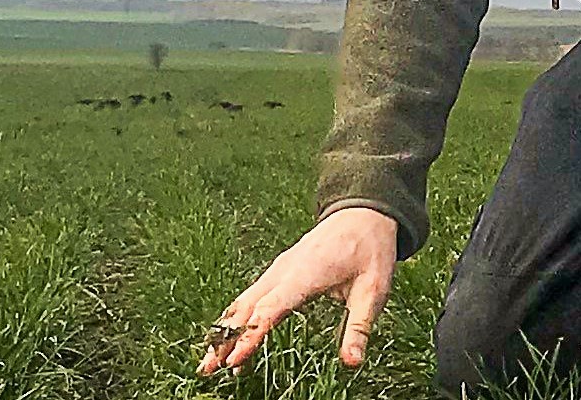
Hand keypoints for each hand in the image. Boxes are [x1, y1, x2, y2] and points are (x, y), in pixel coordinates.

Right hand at [196, 206, 397, 374]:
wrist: (363, 212)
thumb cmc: (370, 249)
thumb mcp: (374, 289)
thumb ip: (359, 326)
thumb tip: (352, 362)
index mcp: (305, 274)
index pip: (271, 309)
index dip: (251, 336)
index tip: (234, 361)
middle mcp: (284, 271)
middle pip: (247, 308)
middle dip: (225, 339)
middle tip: (206, 368)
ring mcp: (278, 269)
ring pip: (244, 301)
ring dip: (225, 329)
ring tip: (209, 360)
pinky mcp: (279, 270)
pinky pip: (251, 294)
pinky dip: (236, 316)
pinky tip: (228, 334)